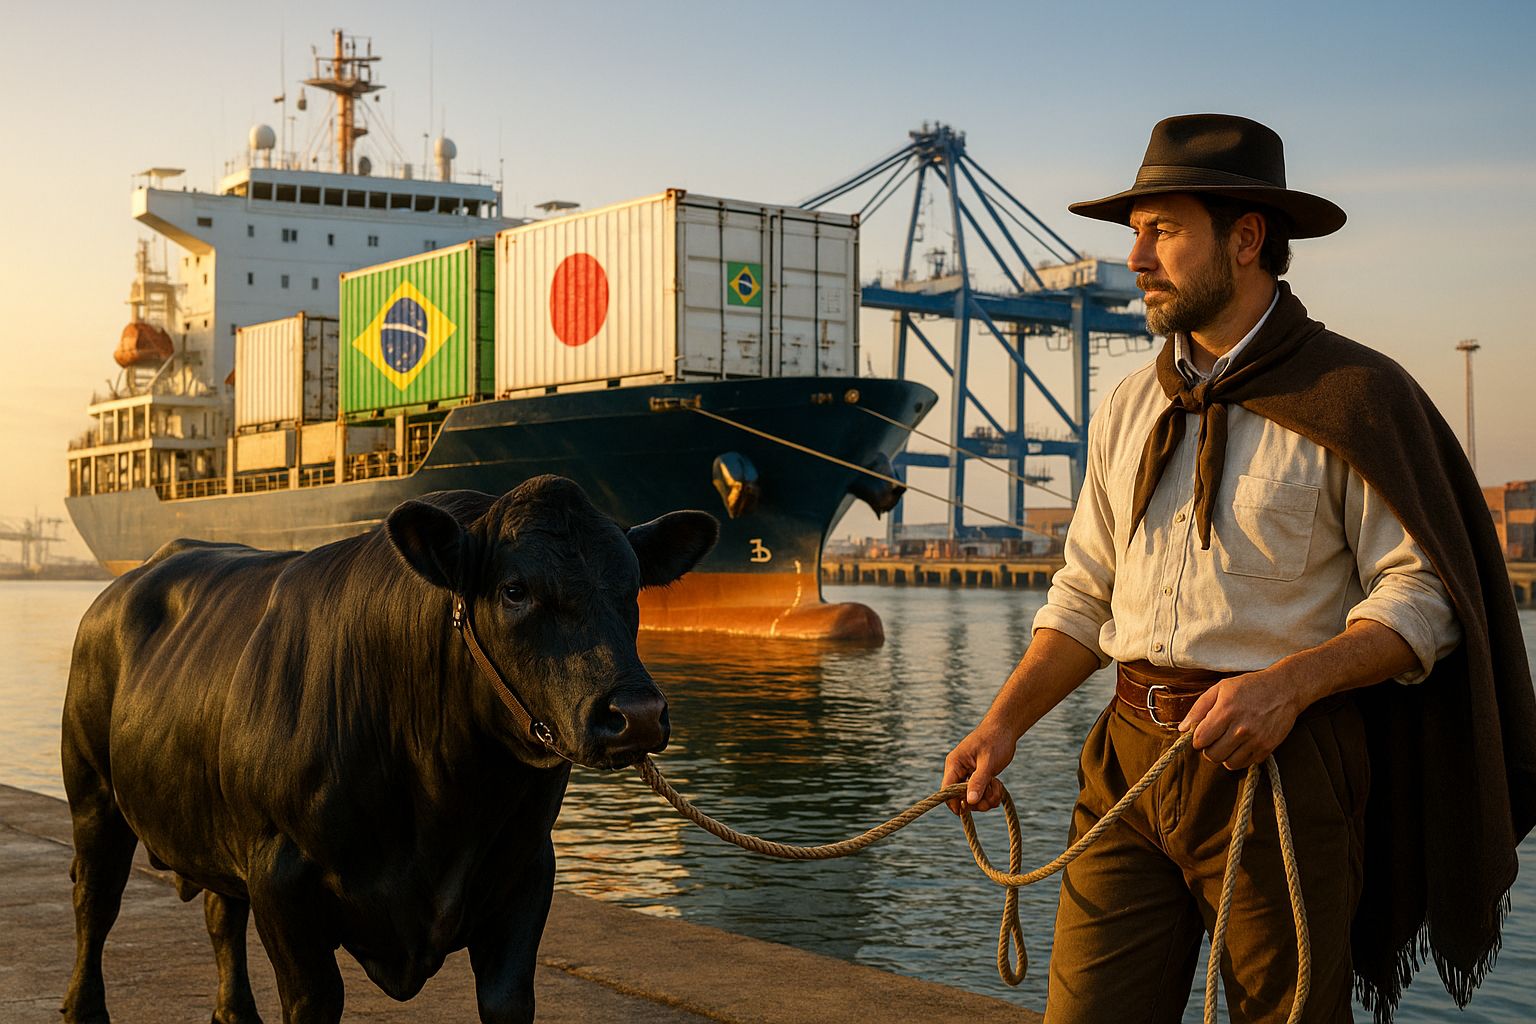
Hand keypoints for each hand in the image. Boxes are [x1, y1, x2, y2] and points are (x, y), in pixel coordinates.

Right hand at [942, 722, 1017, 814]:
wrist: (1005, 728)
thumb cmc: (995, 740)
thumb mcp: (988, 763)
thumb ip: (978, 782)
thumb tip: (969, 802)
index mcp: (954, 764)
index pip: (947, 790)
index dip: (955, 803)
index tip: (970, 809)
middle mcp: (958, 770)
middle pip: (960, 798)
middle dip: (978, 801)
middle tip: (992, 795)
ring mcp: (967, 774)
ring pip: (972, 798)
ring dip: (986, 798)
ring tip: (998, 786)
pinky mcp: (977, 777)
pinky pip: (980, 794)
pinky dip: (990, 794)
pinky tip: (997, 784)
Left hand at [1179, 665, 1302, 770]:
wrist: (1284, 689)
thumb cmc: (1249, 686)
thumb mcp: (1220, 688)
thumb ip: (1198, 709)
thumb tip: (1182, 729)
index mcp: (1225, 711)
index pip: (1200, 740)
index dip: (1197, 739)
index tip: (1202, 734)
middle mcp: (1240, 728)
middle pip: (1212, 755)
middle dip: (1208, 749)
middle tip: (1213, 740)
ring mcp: (1255, 740)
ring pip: (1228, 763)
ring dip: (1223, 756)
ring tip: (1227, 743)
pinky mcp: (1267, 748)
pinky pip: (1245, 764)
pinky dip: (1239, 757)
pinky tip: (1241, 744)